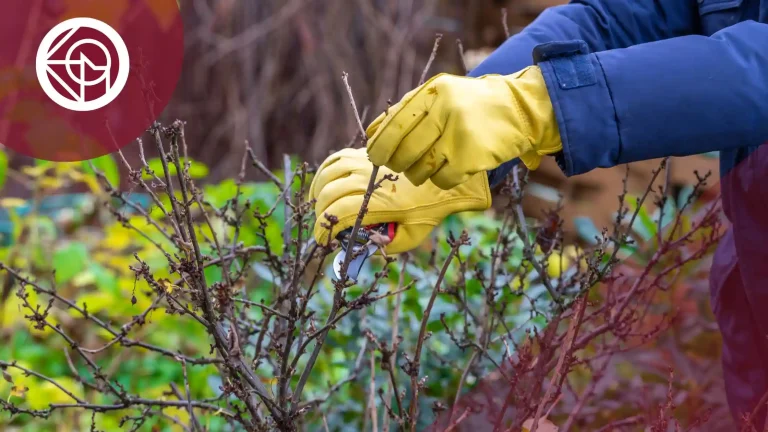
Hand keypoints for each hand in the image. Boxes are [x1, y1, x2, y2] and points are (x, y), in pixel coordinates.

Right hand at [309, 148, 490, 253]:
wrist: (444, 180)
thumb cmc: (428, 211)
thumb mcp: (410, 237)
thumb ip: (385, 246)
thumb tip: (361, 247)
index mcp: (378, 203)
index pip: (337, 215)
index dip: (322, 230)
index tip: (322, 241)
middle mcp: (368, 180)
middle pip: (327, 195)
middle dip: (319, 214)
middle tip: (324, 226)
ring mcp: (366, 163)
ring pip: (327, 174)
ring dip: (318, 192)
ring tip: (319, 206)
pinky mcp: (367, 153)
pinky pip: (336, 158)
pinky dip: (325, 172)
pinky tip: (326, 184)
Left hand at [365, 66, 561, 189]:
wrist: (519, 109)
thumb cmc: (471, 104)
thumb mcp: (439, 95)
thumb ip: (406, 110)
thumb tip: (370, 133)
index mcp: (432, 92)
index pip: (395, 124)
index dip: (380, 144)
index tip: (374, 156)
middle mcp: (445, 110)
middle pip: (405, 150)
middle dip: (396, 163)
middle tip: (397, 166)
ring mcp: (459, 134)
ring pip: (420, 168)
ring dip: (418, 173)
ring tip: (427, 165)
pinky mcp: (472, 157)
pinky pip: (441, 180)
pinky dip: (440, 180)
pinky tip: (448, 170)